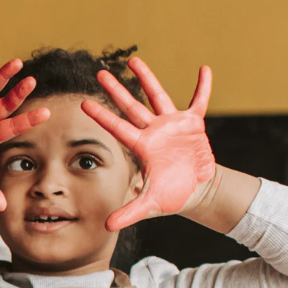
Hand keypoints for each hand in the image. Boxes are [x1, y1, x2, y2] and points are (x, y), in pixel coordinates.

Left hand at [82, 58, 214, 231]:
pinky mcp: (193, 123)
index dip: (101, 115)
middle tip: (100, 72)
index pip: (117, 127)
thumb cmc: (170, 196)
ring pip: (158, 96)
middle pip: (131, 106)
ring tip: (133, 60)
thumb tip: (106, 227)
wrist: (195, 191)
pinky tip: (204, 69)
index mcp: (141, 146)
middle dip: (116, 90)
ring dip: (147, 78)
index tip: (83, 103)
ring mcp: (172, 125)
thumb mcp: (149, 205)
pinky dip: (203, 87)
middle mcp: (153, 131)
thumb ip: (128, 213)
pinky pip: (199, 101)